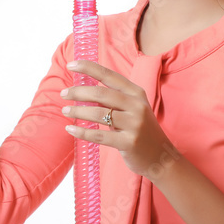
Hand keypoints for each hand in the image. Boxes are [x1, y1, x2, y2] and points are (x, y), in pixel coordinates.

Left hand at [61, 59, 181, 179]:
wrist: (161, 157)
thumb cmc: (141, 130)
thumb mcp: (132, 109)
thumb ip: (113, 99)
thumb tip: (84, 90)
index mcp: (136, 93)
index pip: (109, 75)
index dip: (88, 68)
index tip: (70, 65)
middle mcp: (137, 106)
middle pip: (101, 94)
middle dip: (78, 92)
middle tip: (63, 94)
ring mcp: (134, 124)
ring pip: (98, 114)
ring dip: (77, 112)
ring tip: (65, 111)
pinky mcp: (129, 142)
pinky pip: (99, 136)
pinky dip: (82, 132)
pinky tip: (71, 130)